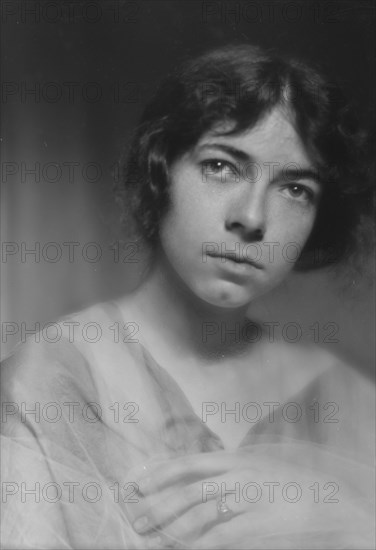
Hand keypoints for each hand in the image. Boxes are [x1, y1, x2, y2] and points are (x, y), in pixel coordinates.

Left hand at [127, 448, 342, 548]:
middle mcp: (237, 474)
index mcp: (234, 458)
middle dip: (157, 507)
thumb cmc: (290, 481)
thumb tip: (197, 479)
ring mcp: (247, 498)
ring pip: (198, 514)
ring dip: (170, 530)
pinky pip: (220, 537)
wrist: (329, 497)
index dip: (159, 474)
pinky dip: (199, 546)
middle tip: (137, 522)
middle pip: (187, 490)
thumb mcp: (256, 464)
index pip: (187, 463)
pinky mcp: (257, 524)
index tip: (138, 487)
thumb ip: (228, 469)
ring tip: (151, 542)